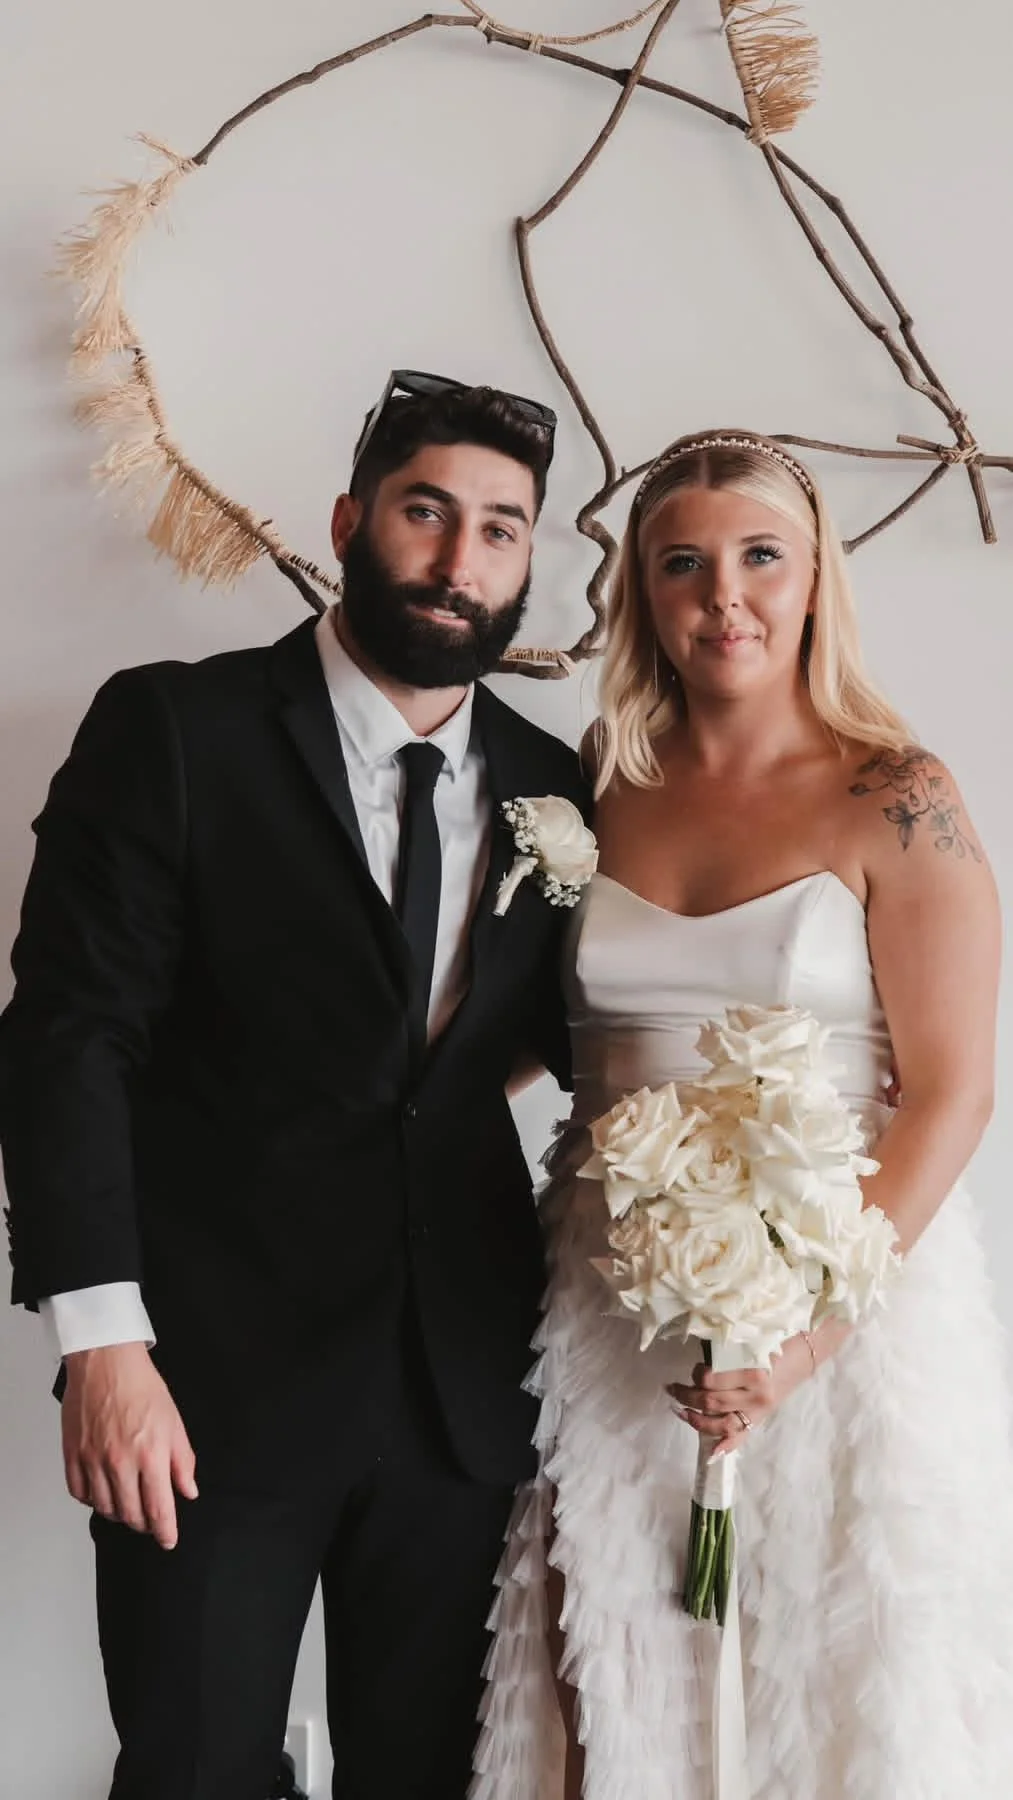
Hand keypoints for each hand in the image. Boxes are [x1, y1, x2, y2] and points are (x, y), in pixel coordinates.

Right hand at [61, 1342, 197, 1549]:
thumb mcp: (174, 1422)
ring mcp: (93, 1460)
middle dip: (144, 1524)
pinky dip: (91, 1500)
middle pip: (131, 1515)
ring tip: (128, 1506)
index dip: (165, 1531)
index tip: (168, 1540)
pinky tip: (102, 1491)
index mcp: (151, 1455)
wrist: (107, 1361)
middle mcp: (120, 1463)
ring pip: (105, 1508)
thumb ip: (182, 1460)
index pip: (159, 1509)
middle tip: (149, 1520)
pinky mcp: (73, 1454)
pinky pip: (79, 1493)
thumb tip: (188, 1491)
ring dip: (119, 1514)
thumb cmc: (142, 1386)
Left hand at [667, 1335, 813, 1457]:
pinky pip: (741, 1437)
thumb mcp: (749, 1344)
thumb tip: (697, 1365)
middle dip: (687, 1396)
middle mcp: (756, 1396)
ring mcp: (758, 1412)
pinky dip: (726, 1446)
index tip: (694, 1368)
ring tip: (680, 1410)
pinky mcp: (760, 1421)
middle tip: (673, 1388)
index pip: (712, 1380)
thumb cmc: (774, 1343)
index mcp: (753, 1372)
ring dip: (696, 1419)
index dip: (696, 1375)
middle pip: (712, 1402)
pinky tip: (711, 1453)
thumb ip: (725, 1355)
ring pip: (721, 1423)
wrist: (802, 1356)